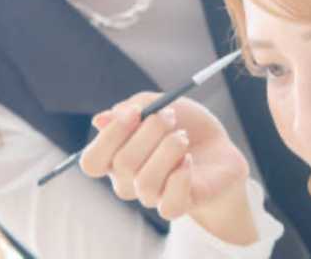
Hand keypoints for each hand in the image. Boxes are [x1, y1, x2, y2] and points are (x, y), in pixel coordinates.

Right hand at [79, 92, 256, 243]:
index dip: (110, 136)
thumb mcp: (159, 103)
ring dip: (169, 151)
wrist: (219, 146)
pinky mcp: (175, 206)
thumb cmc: (184, 124)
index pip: (92, 162)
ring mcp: (150, 196)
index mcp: (114, 157)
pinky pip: (169, 203)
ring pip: (146, 182)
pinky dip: (181, 176)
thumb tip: (100, 120)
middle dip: (150, 131)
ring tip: (183, 137)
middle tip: (170, 116)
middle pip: (123, 164)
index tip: (135, 112)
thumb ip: (131, 107)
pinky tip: (189, 160)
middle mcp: (127, 180)